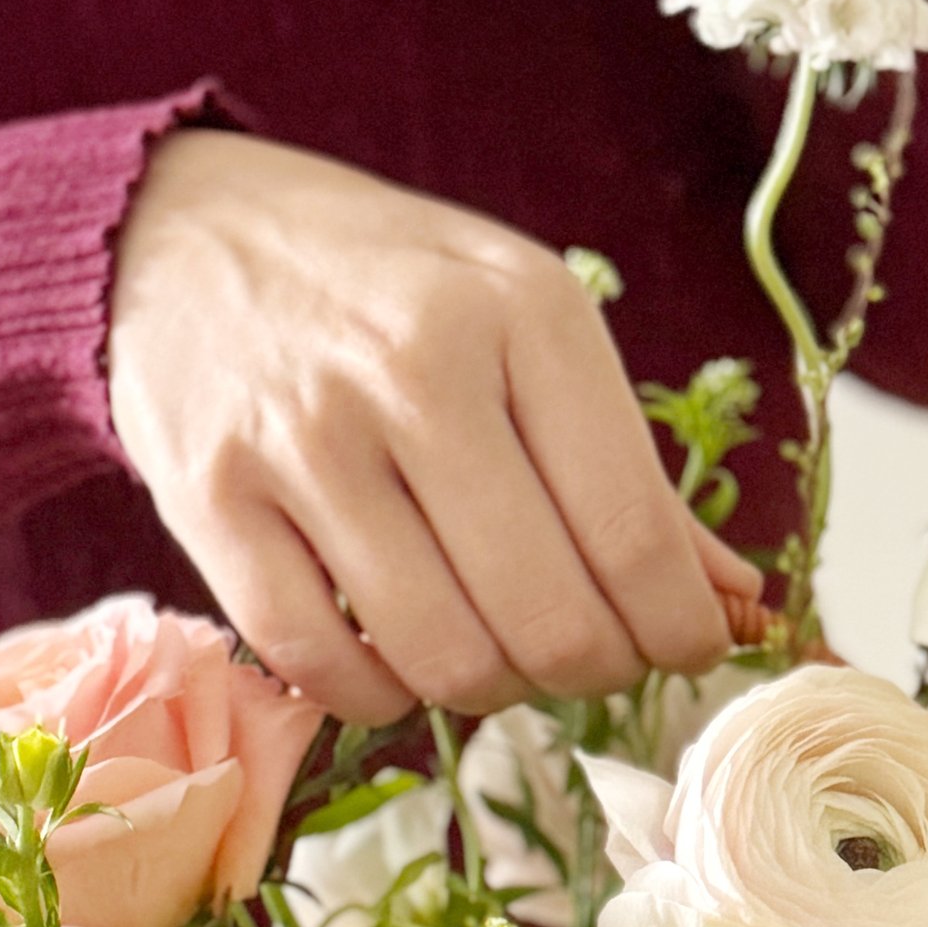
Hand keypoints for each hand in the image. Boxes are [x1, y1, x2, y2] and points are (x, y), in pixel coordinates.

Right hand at [107, 129, 757, 726]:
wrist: (184, 232)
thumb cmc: (390, 291)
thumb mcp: (527, 328)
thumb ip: (632, 472)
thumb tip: (743, 609)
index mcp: (525, 317)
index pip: (635, 536)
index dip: (678, 630)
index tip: (683, 646)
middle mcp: (417, 371)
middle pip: (548, 618)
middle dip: (590, 670)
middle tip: (582, 656)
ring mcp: (305, 440)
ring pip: (442, 657)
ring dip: (488, 690)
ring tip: (489, 651)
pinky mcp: (210, 499)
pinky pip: (325, 665)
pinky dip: (381, 694)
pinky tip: (397, 657)